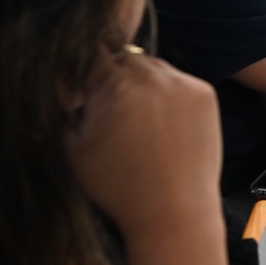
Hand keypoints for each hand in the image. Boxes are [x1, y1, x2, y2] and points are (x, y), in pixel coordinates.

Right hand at [64, 50, 222, 239]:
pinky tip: (167, 128)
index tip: (85, 88)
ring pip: (154, 67)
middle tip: (116, 111)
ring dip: (144, 84)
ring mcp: (181, 83)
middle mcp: (149, 76)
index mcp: (113, 85)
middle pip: (124, 58)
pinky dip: (171, 96)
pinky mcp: (205, 93)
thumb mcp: (74, 148)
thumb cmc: (119, 186)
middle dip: (116, 78)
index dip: (85, 69)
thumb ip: (63, 107)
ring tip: (143, 124)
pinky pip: (180, 81)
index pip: (91, 52)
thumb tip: (60, 82)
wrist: (175, 212)